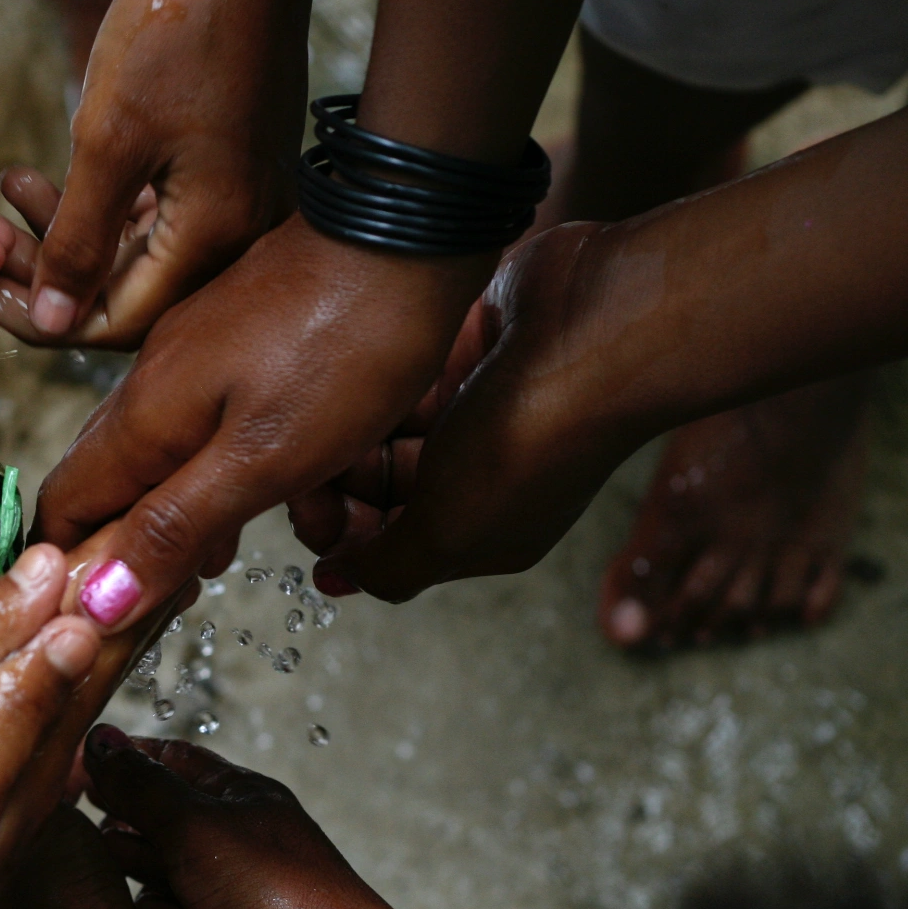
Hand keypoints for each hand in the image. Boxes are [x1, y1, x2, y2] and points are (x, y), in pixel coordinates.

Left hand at [0, 0, 309, 348]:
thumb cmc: (177, 29)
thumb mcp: (109, 141)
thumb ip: (78, 240)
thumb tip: (51, 322)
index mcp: (214, 236)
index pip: (119, 322)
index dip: (44, 319)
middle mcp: (238, 232)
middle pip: (129, 293)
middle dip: (51, 273)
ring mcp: (240, 199)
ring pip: (140, 254)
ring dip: (71, 234)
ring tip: (15, 193)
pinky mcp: (233, 167)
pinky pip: (162, 216)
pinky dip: (105, 205)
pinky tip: (54, 178)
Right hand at [41, 215, 496, 630]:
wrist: (406, 235)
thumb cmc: (344, 347)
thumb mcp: (263, 461)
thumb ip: (176, 527)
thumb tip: (97, 599)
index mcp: (145, 416)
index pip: (65, 502)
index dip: (72, 564)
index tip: (101, 615)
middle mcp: (153, 382)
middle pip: (109, 481)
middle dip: (133, 547)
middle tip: (169, 600)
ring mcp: (195, 356)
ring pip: (165, 453)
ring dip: (189, 512)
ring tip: (224, 556)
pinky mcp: (238, 339)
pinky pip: (210, 421)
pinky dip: (227, 468)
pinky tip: (271, 489)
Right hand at [86, 729, 506, 908]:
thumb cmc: (280, 895)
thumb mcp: (197, 825)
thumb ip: (141, 785)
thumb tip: (100, 741)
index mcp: (239, 796)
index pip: (169, 761)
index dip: (120, 760)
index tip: (70, 769)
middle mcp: (235, 839)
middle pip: (161, 815)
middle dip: (121, 818)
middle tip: (78, 825)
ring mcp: (231, 892)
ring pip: (163, 870)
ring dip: (135, 868)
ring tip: (107, 868)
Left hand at [288, 221, 641, 602]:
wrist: (596, 328)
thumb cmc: (530, 440)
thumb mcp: (446, 534)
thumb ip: (388, 566)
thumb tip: (337, 580)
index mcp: (482, 533)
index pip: (385, 544)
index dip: (339, 533)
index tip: (311, 511)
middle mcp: (480, 474)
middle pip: (379, 486)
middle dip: (337, 478)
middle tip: (313, 455)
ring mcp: (474, 411)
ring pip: (384, 428)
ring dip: (353, 423)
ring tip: (335, 405)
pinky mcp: (467, 352)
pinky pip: (403, 373)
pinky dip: (380, 375)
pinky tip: (362, 365)